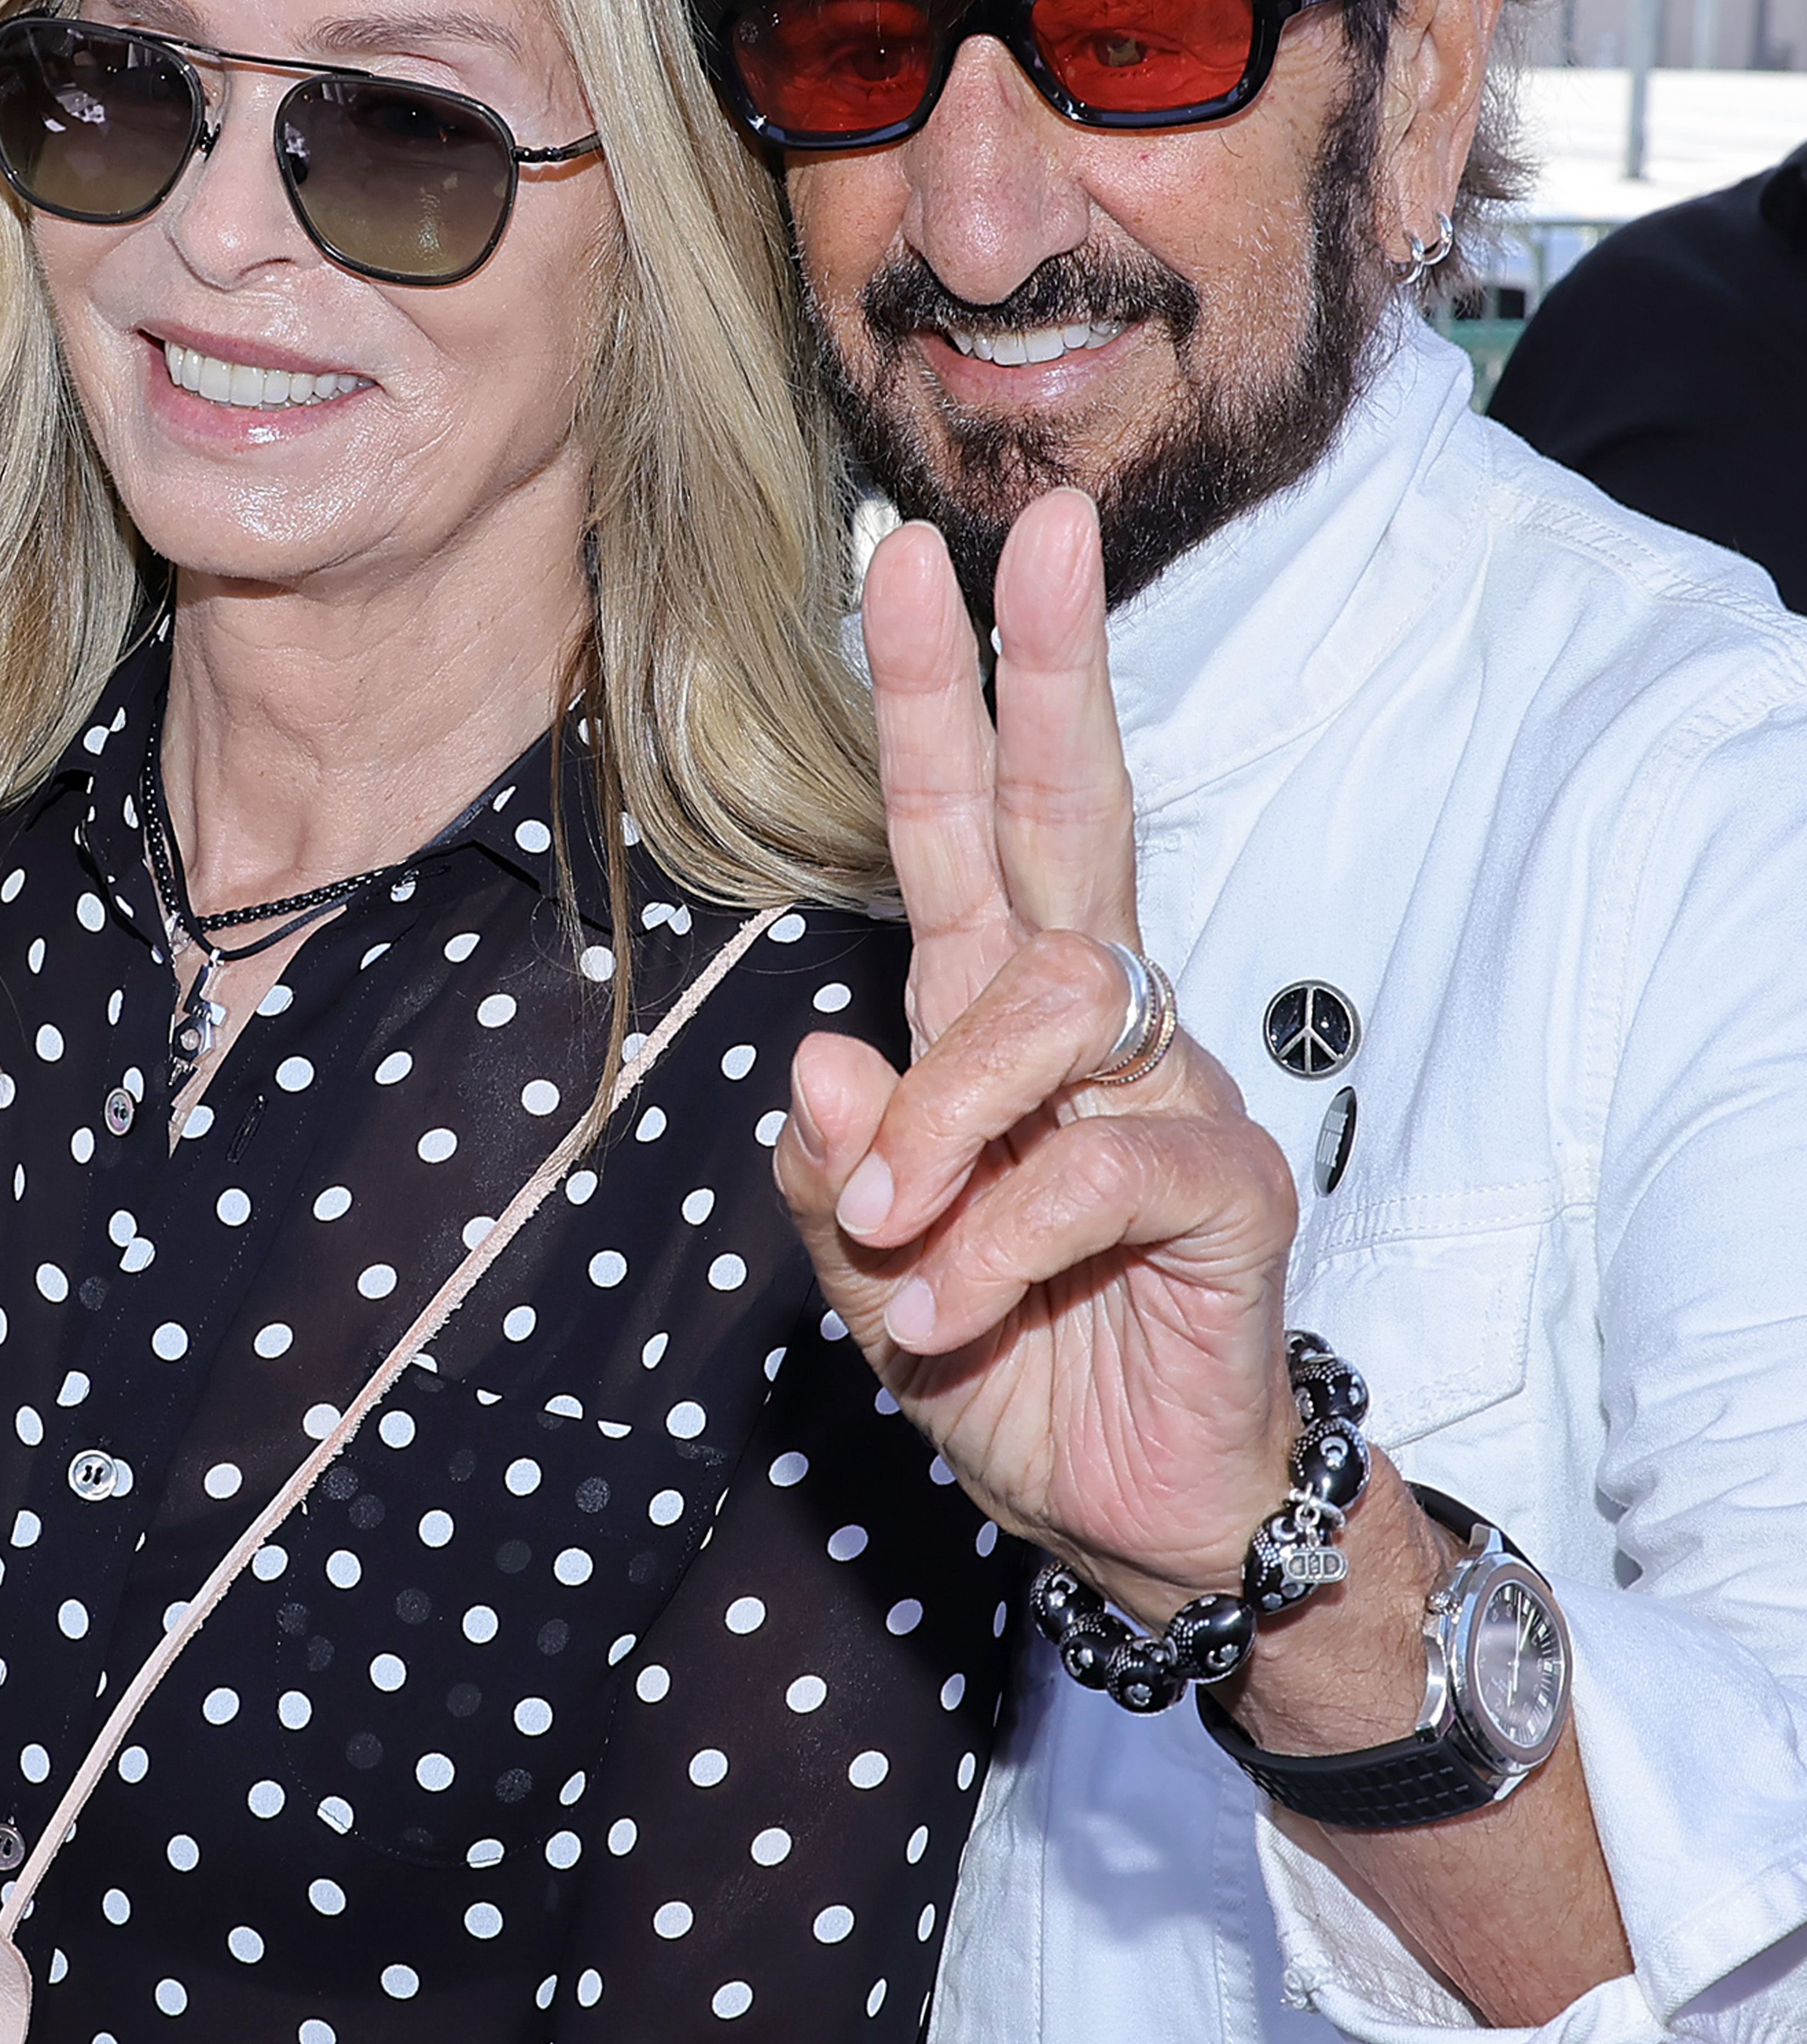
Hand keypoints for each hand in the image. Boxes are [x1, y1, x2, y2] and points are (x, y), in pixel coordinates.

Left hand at [777, 499, 1299, 1622]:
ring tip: (897, 1243)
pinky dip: (1000, 1241)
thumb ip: (838, 1171)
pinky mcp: (1228, 1183)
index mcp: (997, 1020)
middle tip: (1029, 534)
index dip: (946, 696)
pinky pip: (1098, 1167)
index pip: (971, 828)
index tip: (912, 556)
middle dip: (1045, 670)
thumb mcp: (873, 1271)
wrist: (1129, 1509)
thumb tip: (816, 1053)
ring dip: (946, 1122)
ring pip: (1051, 1010)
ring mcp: (1172, 1091)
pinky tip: (951, 1312)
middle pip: (1076, 818)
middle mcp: (1094, 1027)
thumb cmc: (1006, 1360)